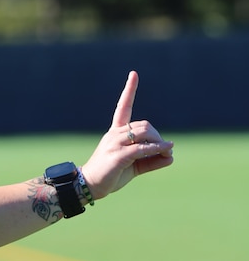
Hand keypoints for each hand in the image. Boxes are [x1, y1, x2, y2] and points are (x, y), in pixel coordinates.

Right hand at [81, 71, 173, 200]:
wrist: (90, 186)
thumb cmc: (110, 174)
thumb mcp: (133, 165)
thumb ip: (151, 159)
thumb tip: (171, 155)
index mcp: (115, 133)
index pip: (123, 107)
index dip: (129, 90)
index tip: (134, 74)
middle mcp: (114, 134)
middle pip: (143, 125)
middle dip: (157, 135)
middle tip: (166, 149)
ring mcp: (114, 144)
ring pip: (144, 134)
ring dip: (159, 142)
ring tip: (167, 152)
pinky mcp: (118, 156)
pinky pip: (141, 149)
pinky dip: (157, 149)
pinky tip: (167, 151)